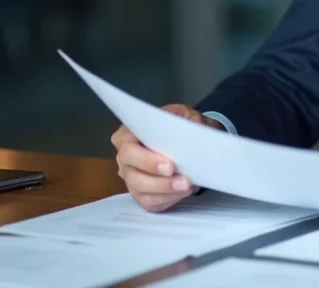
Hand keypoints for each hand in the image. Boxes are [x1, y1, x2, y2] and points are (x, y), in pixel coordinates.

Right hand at [111, 104, 225, 211]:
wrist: (187, 139)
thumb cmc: (179, 125)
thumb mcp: (183, 114)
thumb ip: (185, 122)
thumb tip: (193, 134)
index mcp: (127, 135)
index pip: (128, 150)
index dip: (147, 161)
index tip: (170, 166)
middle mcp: (124, 159)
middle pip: (133, 176)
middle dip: (160, 182)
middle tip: (184, 181)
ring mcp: (131, 178)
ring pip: (142, 193)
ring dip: (167, 193)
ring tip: (188, 186)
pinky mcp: (142, 194)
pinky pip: (151, 203)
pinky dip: (169, 200)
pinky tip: (183, 192)